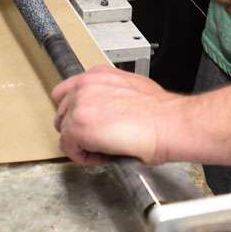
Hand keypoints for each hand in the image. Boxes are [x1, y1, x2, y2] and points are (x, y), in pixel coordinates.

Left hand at [52, 64, 169, 164]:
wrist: (168, 123)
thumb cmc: (159, 112)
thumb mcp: (133, 87)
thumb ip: (110, 93)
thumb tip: (106, 108)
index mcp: (98, 74)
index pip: (67, 92)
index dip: (76, 111)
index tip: (88, 123)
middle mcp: (85, 86)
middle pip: (62, 113)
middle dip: (78, 129)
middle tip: (99, 138)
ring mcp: (79, 105)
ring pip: (64, 131)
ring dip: (81, 143)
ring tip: (105, 147)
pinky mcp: (78, 127)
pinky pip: (69, 148)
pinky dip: (85, 157)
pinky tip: (106, 154)